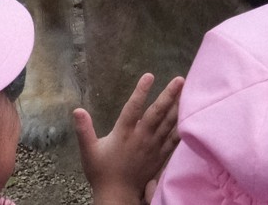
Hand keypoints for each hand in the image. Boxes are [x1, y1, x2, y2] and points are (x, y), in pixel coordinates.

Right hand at [73, 73, 184, 204]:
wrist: (118, 195)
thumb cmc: (101, 172)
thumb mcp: (88, 151)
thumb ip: (84, 130)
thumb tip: (77, 110)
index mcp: (123, 134)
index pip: (133, 108)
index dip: (141, 91)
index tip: (149, 75)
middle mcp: (141, 138)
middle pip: (157, 113)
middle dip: (169, 95)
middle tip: (179, 79)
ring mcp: (153, 147)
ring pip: (168, 124)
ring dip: (178, 106)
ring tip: (186, 91)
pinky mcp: (161, 156)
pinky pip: (173, 139)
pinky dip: (181, 127)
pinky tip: (189, 116)